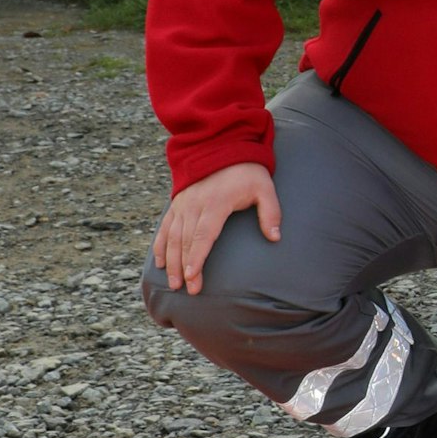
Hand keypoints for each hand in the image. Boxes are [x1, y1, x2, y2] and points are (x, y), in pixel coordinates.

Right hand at [152, 163, 280, 293]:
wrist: (221, 147)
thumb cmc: (247, 172)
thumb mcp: (265, 189)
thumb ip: (271, 213)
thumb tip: (276, 238)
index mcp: (215, 204)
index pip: (203, 235)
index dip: (197, 257)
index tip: (193, 277)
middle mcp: (194, 205)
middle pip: (185, 241)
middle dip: (184, 267)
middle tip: (186, 290)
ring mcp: (183, 204)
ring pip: (171, 237)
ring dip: (171, 261)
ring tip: (172, 284)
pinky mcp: (177, 203)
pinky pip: (165, 227)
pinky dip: (160, 245)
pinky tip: (160, 263)